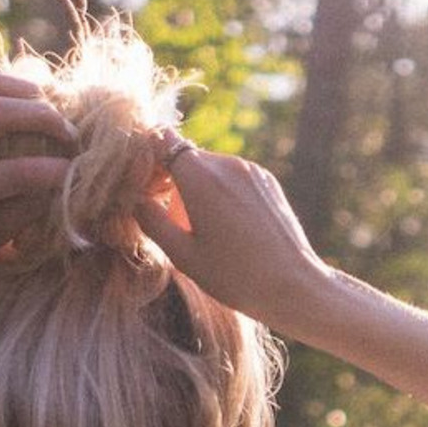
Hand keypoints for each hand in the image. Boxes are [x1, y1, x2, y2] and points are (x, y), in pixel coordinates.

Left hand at [0, 71, 76, 275]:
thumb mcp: (5, 230)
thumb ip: (35, 202)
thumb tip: (72, 177)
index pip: (22, 171)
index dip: (60, 171)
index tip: (82, 175)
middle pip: (0, 114)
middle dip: (46, 120)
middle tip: (73, 138)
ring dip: (28, 92)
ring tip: (54, 112)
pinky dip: (12, 83)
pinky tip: (35, 98)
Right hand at [135, 139, 329, 322]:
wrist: (293, 286)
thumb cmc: (234, 276)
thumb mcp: (183, 254)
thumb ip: (152, 220)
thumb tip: (135, 199)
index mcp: (199, 175)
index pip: (161, 141)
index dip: (149, 160)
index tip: (148, 190)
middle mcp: (226, 163)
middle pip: (186, 158)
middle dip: (175, 182)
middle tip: (176, 222)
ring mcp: (251, 170)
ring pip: (212, 169)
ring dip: (201, 189)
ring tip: (208, 232)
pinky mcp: (269, 182)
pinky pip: (235, 178)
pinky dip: (225, 194)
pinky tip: (232, 230)